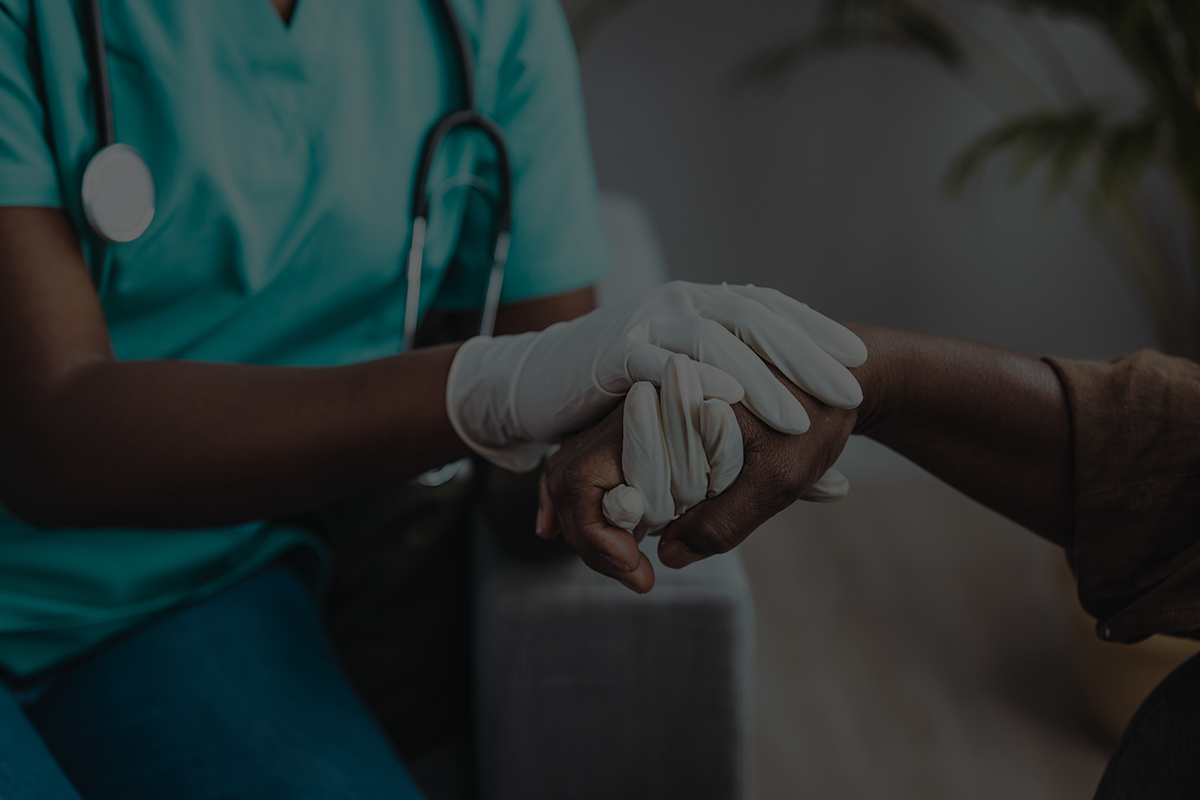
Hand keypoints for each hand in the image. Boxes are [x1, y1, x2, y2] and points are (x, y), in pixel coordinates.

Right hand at [446, 282, 865, 471]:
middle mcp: (680, 304)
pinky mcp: (615, 351)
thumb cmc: (625, 389)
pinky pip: (659, 363)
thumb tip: (810, 453)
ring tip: (796, 416)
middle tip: (847, 387)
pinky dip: (693, 384)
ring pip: (712, 341)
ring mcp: (647, 322)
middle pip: (752, 320)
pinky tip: (723, 408)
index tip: (856, 361)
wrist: (539, 374)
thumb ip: (737, 410)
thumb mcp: (687, 387)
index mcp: (703, 305)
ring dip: (757, 379)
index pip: (769, 311)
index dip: (812, 333)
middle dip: (802, 354)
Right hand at [539, 368, 857, 591]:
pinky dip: (599, 497)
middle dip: (586, 533)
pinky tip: (616, 530)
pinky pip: (605, 459)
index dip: (596, 537)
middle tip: (632, 575)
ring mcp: (643, 408)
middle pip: (569, 471)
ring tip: (621, 560)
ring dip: (589, 517)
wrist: (844, 376)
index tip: (639, 574)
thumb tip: (665, 556)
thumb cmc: (816, 421)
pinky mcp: (654, 419)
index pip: (585, 476)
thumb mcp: (778, 480)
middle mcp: (641, 400)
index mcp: (662, 405)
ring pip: (580, 465)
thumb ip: (721, 522)